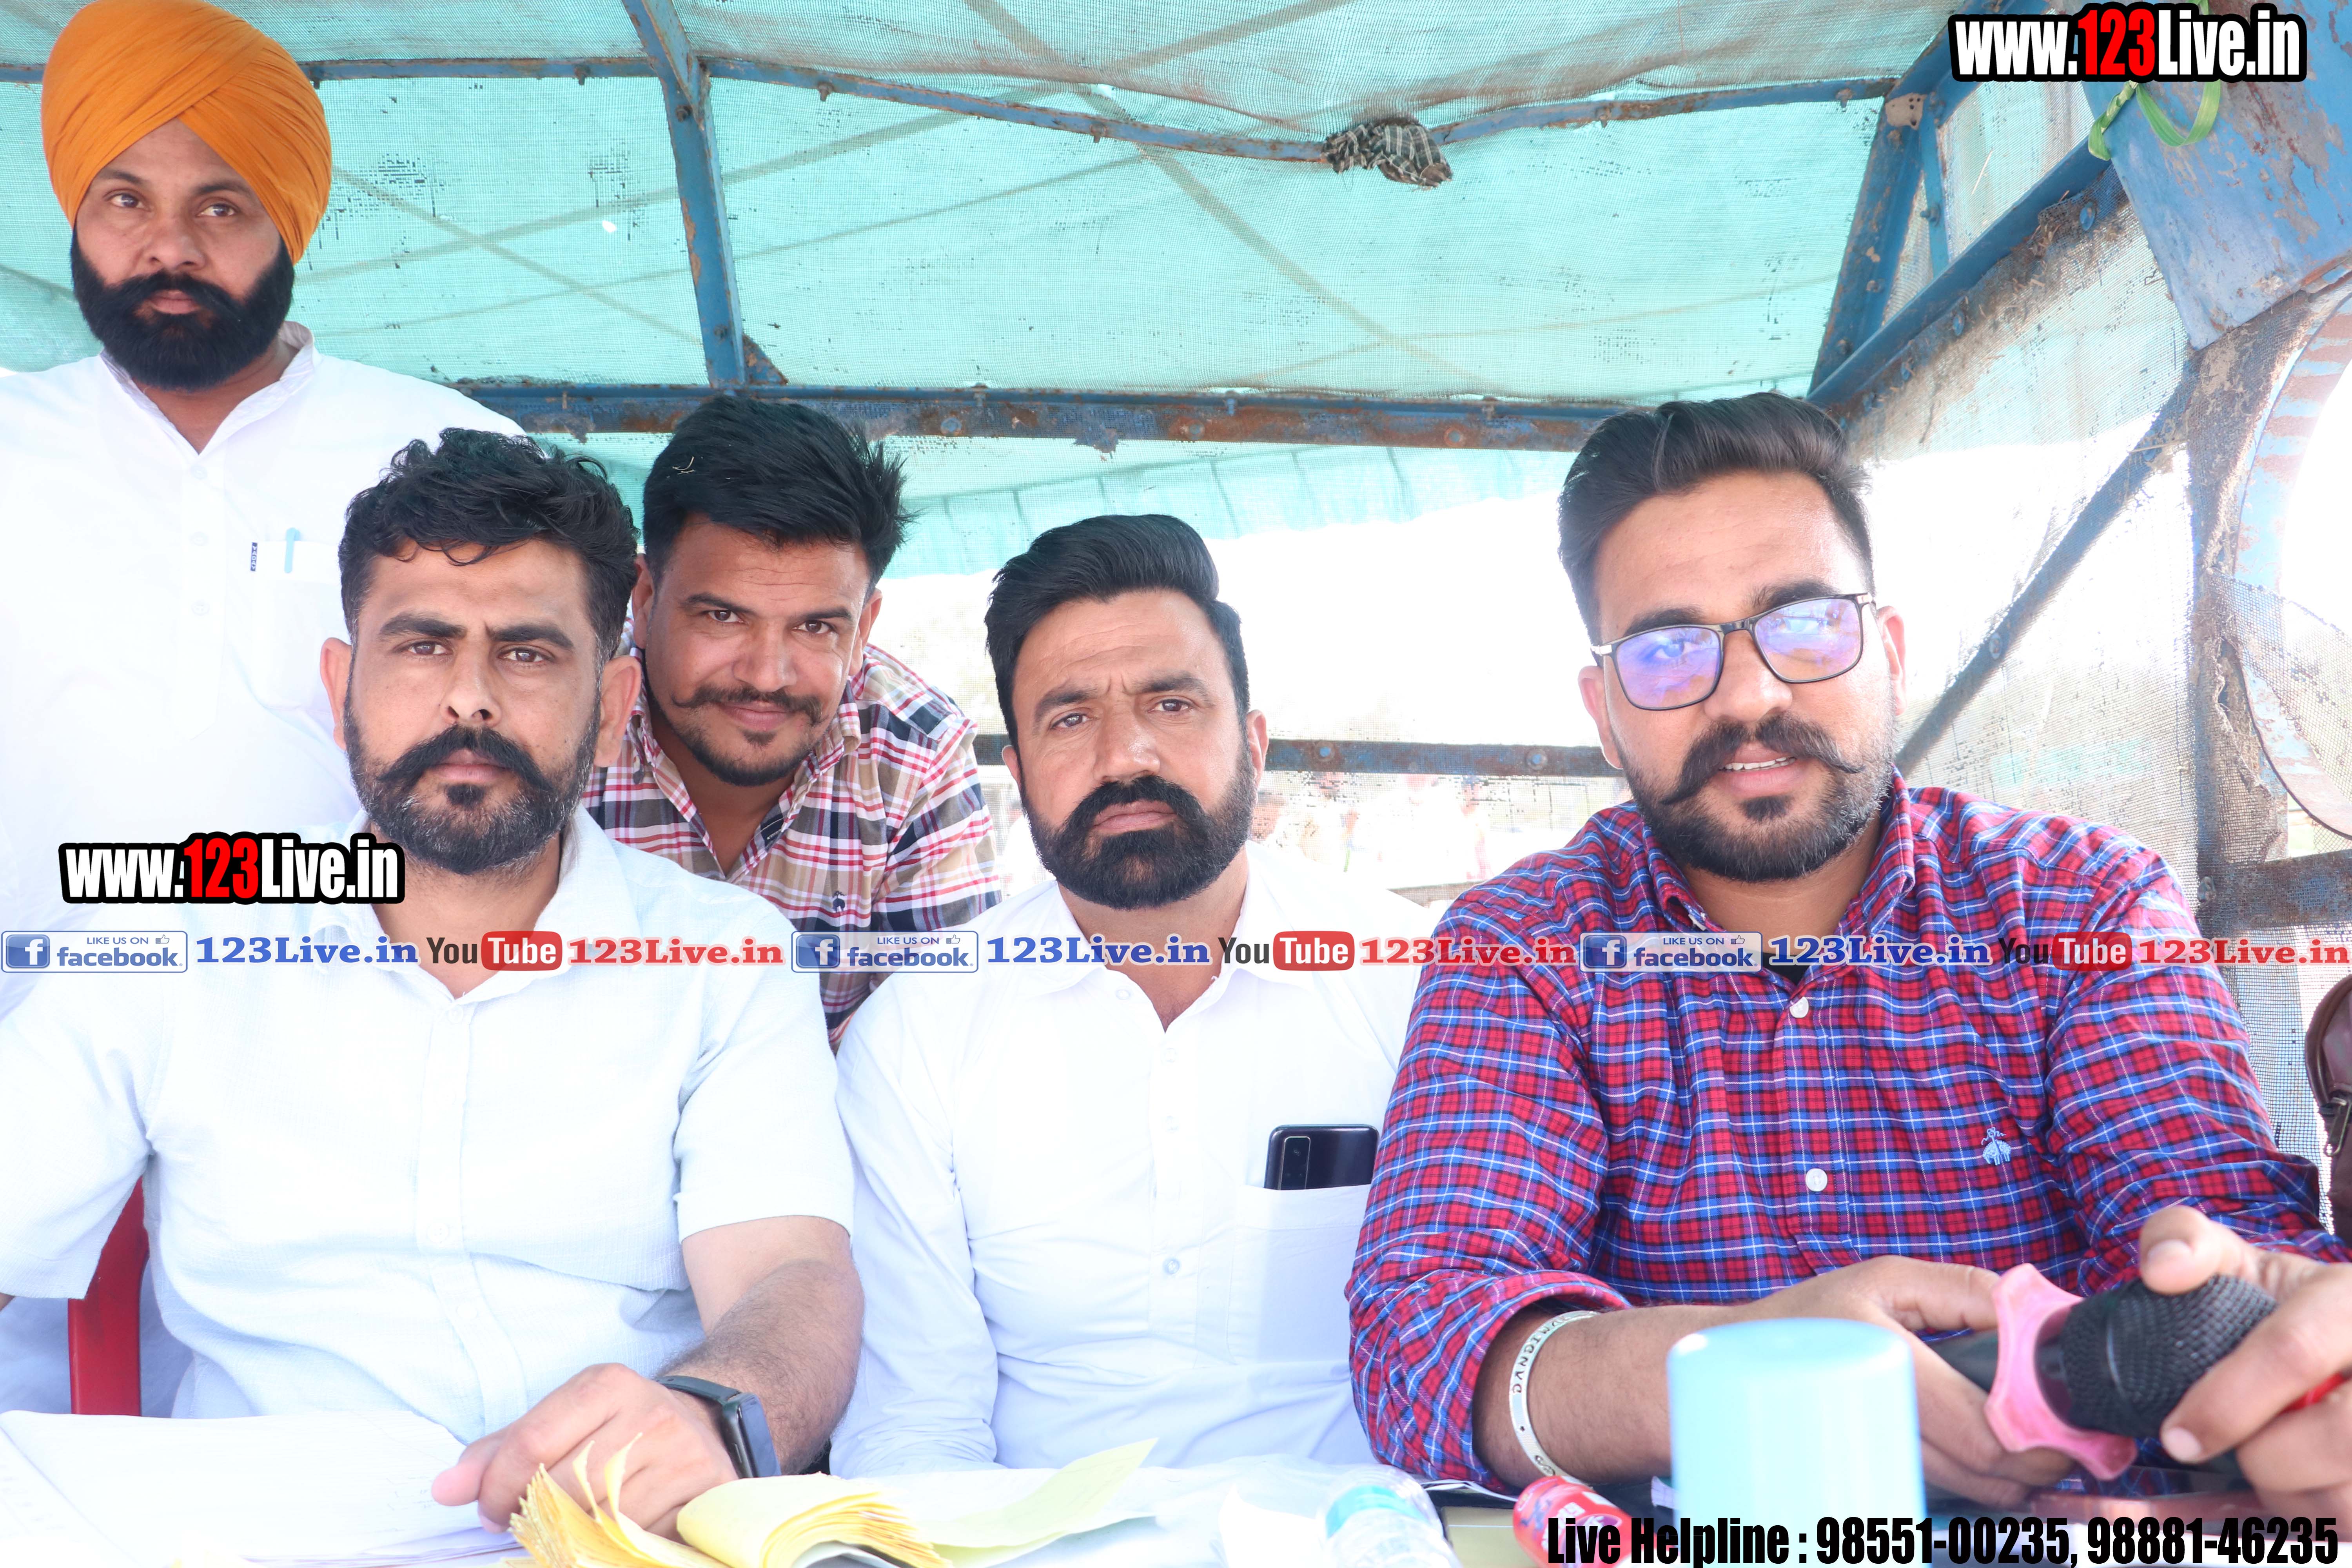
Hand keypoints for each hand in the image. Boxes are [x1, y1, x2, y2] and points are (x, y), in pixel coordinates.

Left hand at [430, 1363, 737, 1538]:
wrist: (702, 1429)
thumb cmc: (616, 1430)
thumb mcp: (562, 1422)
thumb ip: (502, 1452)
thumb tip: (444, 1490)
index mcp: (607, 1384)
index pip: (532, 1442)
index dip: (497, 1488)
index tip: (488, 1513)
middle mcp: (649, 1413)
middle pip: (563, 1486)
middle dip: (532, 1517)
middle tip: (525, 1527)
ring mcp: (682, 1454)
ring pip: (601, 1519)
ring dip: (574, 1536)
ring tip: (571, 1529)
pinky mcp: (704, 1493)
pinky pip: (640, 1539)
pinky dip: (616, 1546)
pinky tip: (610, 1536)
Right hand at [1730, 1255, 2074, 1506]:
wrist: (1740, 1360)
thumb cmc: (1813, 1313)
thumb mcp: (1887, 1278)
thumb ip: (1965, 1290)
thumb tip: (2033, 1309)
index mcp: (1886, 1357)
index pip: (1981, 1427)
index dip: (2038, 1437)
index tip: (2072, 1430)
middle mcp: (1879, 1412)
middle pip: (1982, 1469)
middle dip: (2039, 1465)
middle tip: (2068, 1447)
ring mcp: (1872, 1450)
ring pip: (1967, 1489)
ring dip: (2013, 1482)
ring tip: (2039, 1457)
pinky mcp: (1871, 1469)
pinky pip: (1942, 1491)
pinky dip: (1981, 1486)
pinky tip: (1998, 1470)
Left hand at [2139, 1205, 2351, 1513]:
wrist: (2335, 1337)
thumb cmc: (2273, 1305)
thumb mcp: (2233, 1260)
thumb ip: (2182, 1240)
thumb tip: (2163, 1269)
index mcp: (2349, 1302)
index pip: (2294, 1351)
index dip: (2228, 1402)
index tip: (2179, 1436)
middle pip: (2340, 1439)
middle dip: (2268, 1458)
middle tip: (2236, 1451)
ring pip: (2350, 1497)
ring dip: (2296, 1493)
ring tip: (2275, 1461)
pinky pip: (2351, 1523)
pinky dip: (2316, 1516)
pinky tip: (2302, 1485)